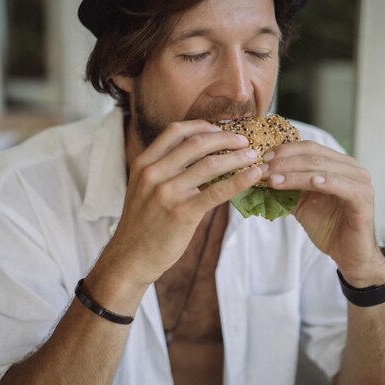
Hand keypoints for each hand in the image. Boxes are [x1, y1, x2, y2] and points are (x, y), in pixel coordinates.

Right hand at [105, 120, 261, 285]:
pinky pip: (217, 191)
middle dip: (225, 138)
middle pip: (197, 142)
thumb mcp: (142, 188)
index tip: (220, 129)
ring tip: (253, 156)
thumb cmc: (141, 224)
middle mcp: (154, 173)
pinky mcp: (182, 213)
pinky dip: (240, 180)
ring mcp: (167, 193)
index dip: (202, 125)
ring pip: (210, 164)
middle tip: (243, 141)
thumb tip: (198, 155)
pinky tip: (254, 175)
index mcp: (144, 163)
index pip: (176, 131)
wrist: (130, 258)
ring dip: (237, 157)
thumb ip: (163, 169)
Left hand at [261, 140, 384, 284]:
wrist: (347, 253)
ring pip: (323, 169)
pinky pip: (343, 186)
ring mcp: (359, 182)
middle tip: (262, 170)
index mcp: (337, 163)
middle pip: (313, 156)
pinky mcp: (363, 199)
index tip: (262, 159)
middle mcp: (350, 168)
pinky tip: (312, 183)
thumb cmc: (327, 226)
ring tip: (272, 179)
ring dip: (294, 174)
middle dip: (283, 163)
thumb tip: (259, 176)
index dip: (284, 151)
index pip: (308, 148)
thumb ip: (286, 186)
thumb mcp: (301, 202)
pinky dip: (326, 182)